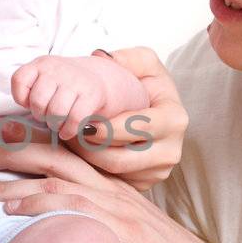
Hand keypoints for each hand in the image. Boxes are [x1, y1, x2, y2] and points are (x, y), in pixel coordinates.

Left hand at [0, 136, 203, 242]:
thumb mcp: (124, 227)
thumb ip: (96, 216)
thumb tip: (59, 223)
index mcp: (109, 183)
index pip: (64, 151)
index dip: (28, 140)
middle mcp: (107, 187)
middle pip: (50, 157)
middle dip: (7, 153)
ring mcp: (110, 206)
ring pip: (50, 181)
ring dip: (7, 183)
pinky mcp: (112, 229)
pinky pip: (68, 210)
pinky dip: (36, 206)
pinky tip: (10, 210)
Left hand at [10, 55, 111, 140]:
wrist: (104, 80)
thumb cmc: (66, 88)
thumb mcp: (44, 81)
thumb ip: (28, 94)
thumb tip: (1, 126)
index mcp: (42, 63)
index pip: (19, 80)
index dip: (23, 98)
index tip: (32, 103)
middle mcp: (58, 68)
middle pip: (37, 102)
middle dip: (41, 115)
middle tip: (49, 116)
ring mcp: (76, 80)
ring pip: (55, 112)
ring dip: (56, 124)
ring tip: (59, 123)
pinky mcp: (93, 94)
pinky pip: (74, 119)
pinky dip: (69, 130)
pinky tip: (69, 130)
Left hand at [63, 46, 185, 188]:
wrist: (155, 110)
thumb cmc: (147, 85)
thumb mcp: (143, 63)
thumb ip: (127, 57)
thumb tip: (103, 58)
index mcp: (174, 119)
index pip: (137, 127)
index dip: (107, 128)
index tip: (83, 122)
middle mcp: (172, 150)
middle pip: (120, 159)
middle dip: (88, 148)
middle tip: (67, 134)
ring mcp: (159, 171)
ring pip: (113, 175)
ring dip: (86, 161)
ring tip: (70, 142)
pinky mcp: (145, 184)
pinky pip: (114, 184)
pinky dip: (93, 172)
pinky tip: (81, 155)